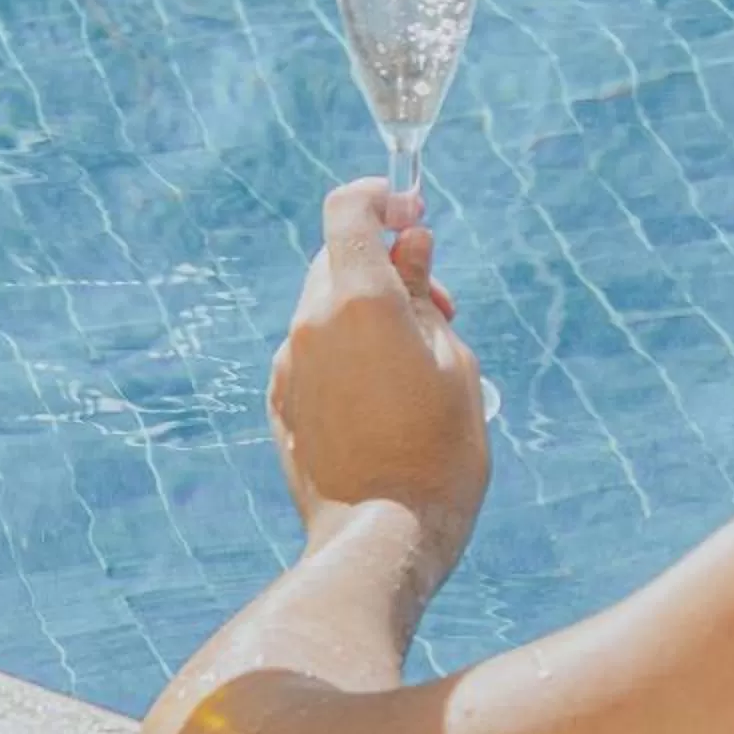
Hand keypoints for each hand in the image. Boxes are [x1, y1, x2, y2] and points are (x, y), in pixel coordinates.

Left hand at [270, 180, 489, 579]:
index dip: (381, 198)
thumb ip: (424, 295)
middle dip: (385, 264)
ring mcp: (290, 366)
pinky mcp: (282, 404)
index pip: (348, 210)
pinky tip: (383, 393)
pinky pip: (312, 352)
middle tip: (438, 304)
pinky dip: (344, 349)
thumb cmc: (438, 450)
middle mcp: (311, 325)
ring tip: (416, 359)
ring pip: (324, 308)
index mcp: (358, 302)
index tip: (414, 212)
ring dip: (365, 310)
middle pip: (338, 260)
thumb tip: (412, 246)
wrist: (384, 536)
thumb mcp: (452, 362)